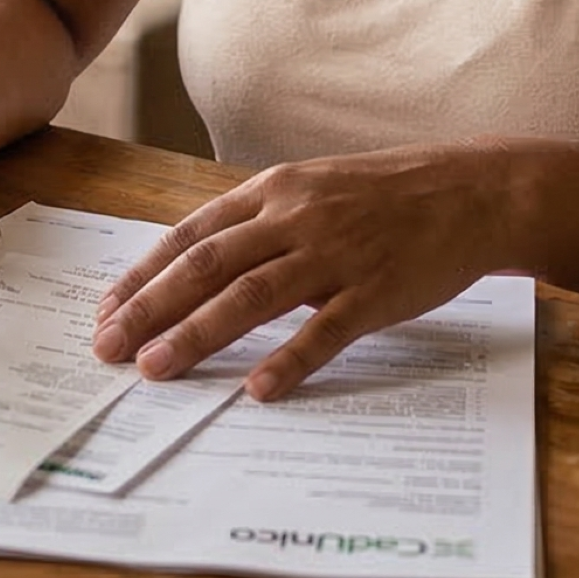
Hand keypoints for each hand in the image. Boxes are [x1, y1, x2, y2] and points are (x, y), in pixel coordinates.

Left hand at [91, 143, 511, 399]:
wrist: (471, 191)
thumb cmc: (385, 195)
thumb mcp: (312, 188)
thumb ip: (259, 222)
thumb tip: (199, 264)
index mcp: (273, 190)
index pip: (190, 235)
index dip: (143, 273)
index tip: (107, 308)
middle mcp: (295, 217)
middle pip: (206, 266)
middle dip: (149, 309)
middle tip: (108, 347)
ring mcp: (335, 253)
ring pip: (251, 296)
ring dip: (197, 334)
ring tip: (156, 369)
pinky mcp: (375, 290)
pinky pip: (324, 330)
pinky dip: (288, 360)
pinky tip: (256, 389)